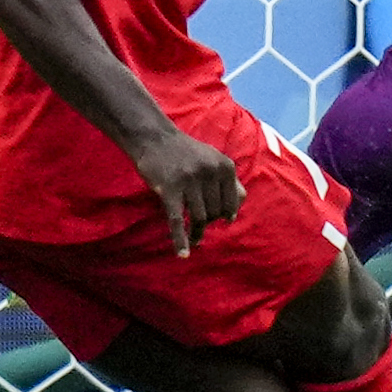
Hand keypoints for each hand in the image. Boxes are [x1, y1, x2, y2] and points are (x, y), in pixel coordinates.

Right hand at [128, 122, 243, 255]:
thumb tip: (237, 208)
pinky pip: (177, 221)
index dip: (226, 213)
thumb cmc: (185, 152)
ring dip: (197, 233)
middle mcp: (210, 172)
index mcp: (224, 166)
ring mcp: (189, 181)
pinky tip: (183, 254)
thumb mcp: (213, 159)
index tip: (220, 219)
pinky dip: (181, 240)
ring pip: (200, 218)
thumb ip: (228, 180)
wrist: (154, 137)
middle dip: (210, 221)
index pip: (233, 202)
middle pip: (216, 211)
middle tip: (201, 223)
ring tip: (195, 239)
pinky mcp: (169, 190)